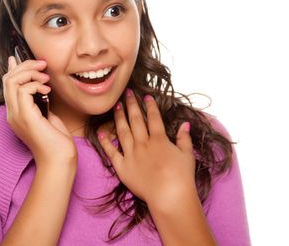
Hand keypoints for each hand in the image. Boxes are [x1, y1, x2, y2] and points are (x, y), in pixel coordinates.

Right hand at [3, 56, 76, 166]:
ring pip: (12, 82)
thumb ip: (41, 101)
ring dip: (30, 73)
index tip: (25, 59)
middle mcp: (12, 114)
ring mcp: (16, 116)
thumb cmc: (57, 140)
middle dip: (24, 66)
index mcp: (16, 113)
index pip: (8, 85)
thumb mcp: (48, 115)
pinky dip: (35, 85)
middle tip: (42, 64)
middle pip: (8, 79)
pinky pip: (23, 91)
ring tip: (45, 78)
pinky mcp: (25, 117)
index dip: (14, 69)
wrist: (59, 159)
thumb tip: (42, 87)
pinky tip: (47, 91)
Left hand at [97, 89, 195, 208]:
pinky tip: (101, 133)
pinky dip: (105, 142)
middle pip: (136, 120)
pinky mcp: (122, 167)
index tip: (146, 96)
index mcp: (159, 139)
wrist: (169, 195)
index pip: (153, 118)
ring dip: (119, 117)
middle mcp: (143, 144)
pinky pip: (112, 153)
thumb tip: (185, 124)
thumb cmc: (181, 176)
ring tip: (116, 106)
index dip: (150, 106)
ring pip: (122, 131)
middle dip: (131, 105)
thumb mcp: (187, 154)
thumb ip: (184, 138)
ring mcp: (131, 155)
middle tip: (127, 93)